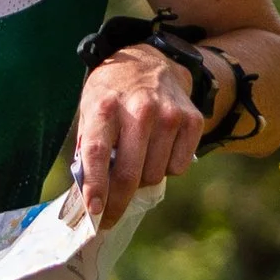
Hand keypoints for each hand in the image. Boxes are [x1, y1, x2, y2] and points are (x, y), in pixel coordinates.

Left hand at [71, 45, 210, 231]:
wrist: (148, 61)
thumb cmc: (111, 95)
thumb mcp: (89, 112)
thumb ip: (87, 150)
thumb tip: (87, 197)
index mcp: (105, 107)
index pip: (97, 152)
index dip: (96, 185)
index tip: (95, 211)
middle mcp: (139, 109)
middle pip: (130, 172)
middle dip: (118, 203)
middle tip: (109, 218)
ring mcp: (169, 114)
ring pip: (155, 175)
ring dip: (143, 179)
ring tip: (136, 160)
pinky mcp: (192, 120)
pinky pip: (178, 167)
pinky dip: (166, 168)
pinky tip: (157, 149)